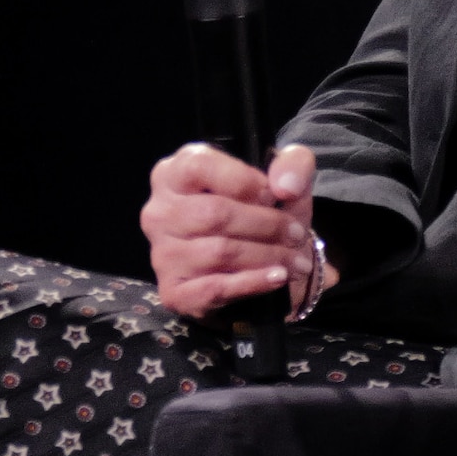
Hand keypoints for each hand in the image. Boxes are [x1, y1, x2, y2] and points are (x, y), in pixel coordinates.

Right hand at [141, 141, 327, 319]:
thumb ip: (292, 164)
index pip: (199, 168)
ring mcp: (162, 254)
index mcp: (174, 173)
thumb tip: (285, 187)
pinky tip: (277, 277)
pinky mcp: (174, 292)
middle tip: (297, 234)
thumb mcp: (283, 176)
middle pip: (214, 214)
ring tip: (296, 259)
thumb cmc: (264, 211)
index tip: (275, 196)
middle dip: (266, 225)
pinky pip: (215, 288)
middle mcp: (159, 212)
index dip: (243, 181)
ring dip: (267, 256)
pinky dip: (253, 283)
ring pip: (219, 252)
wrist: (262, 259)